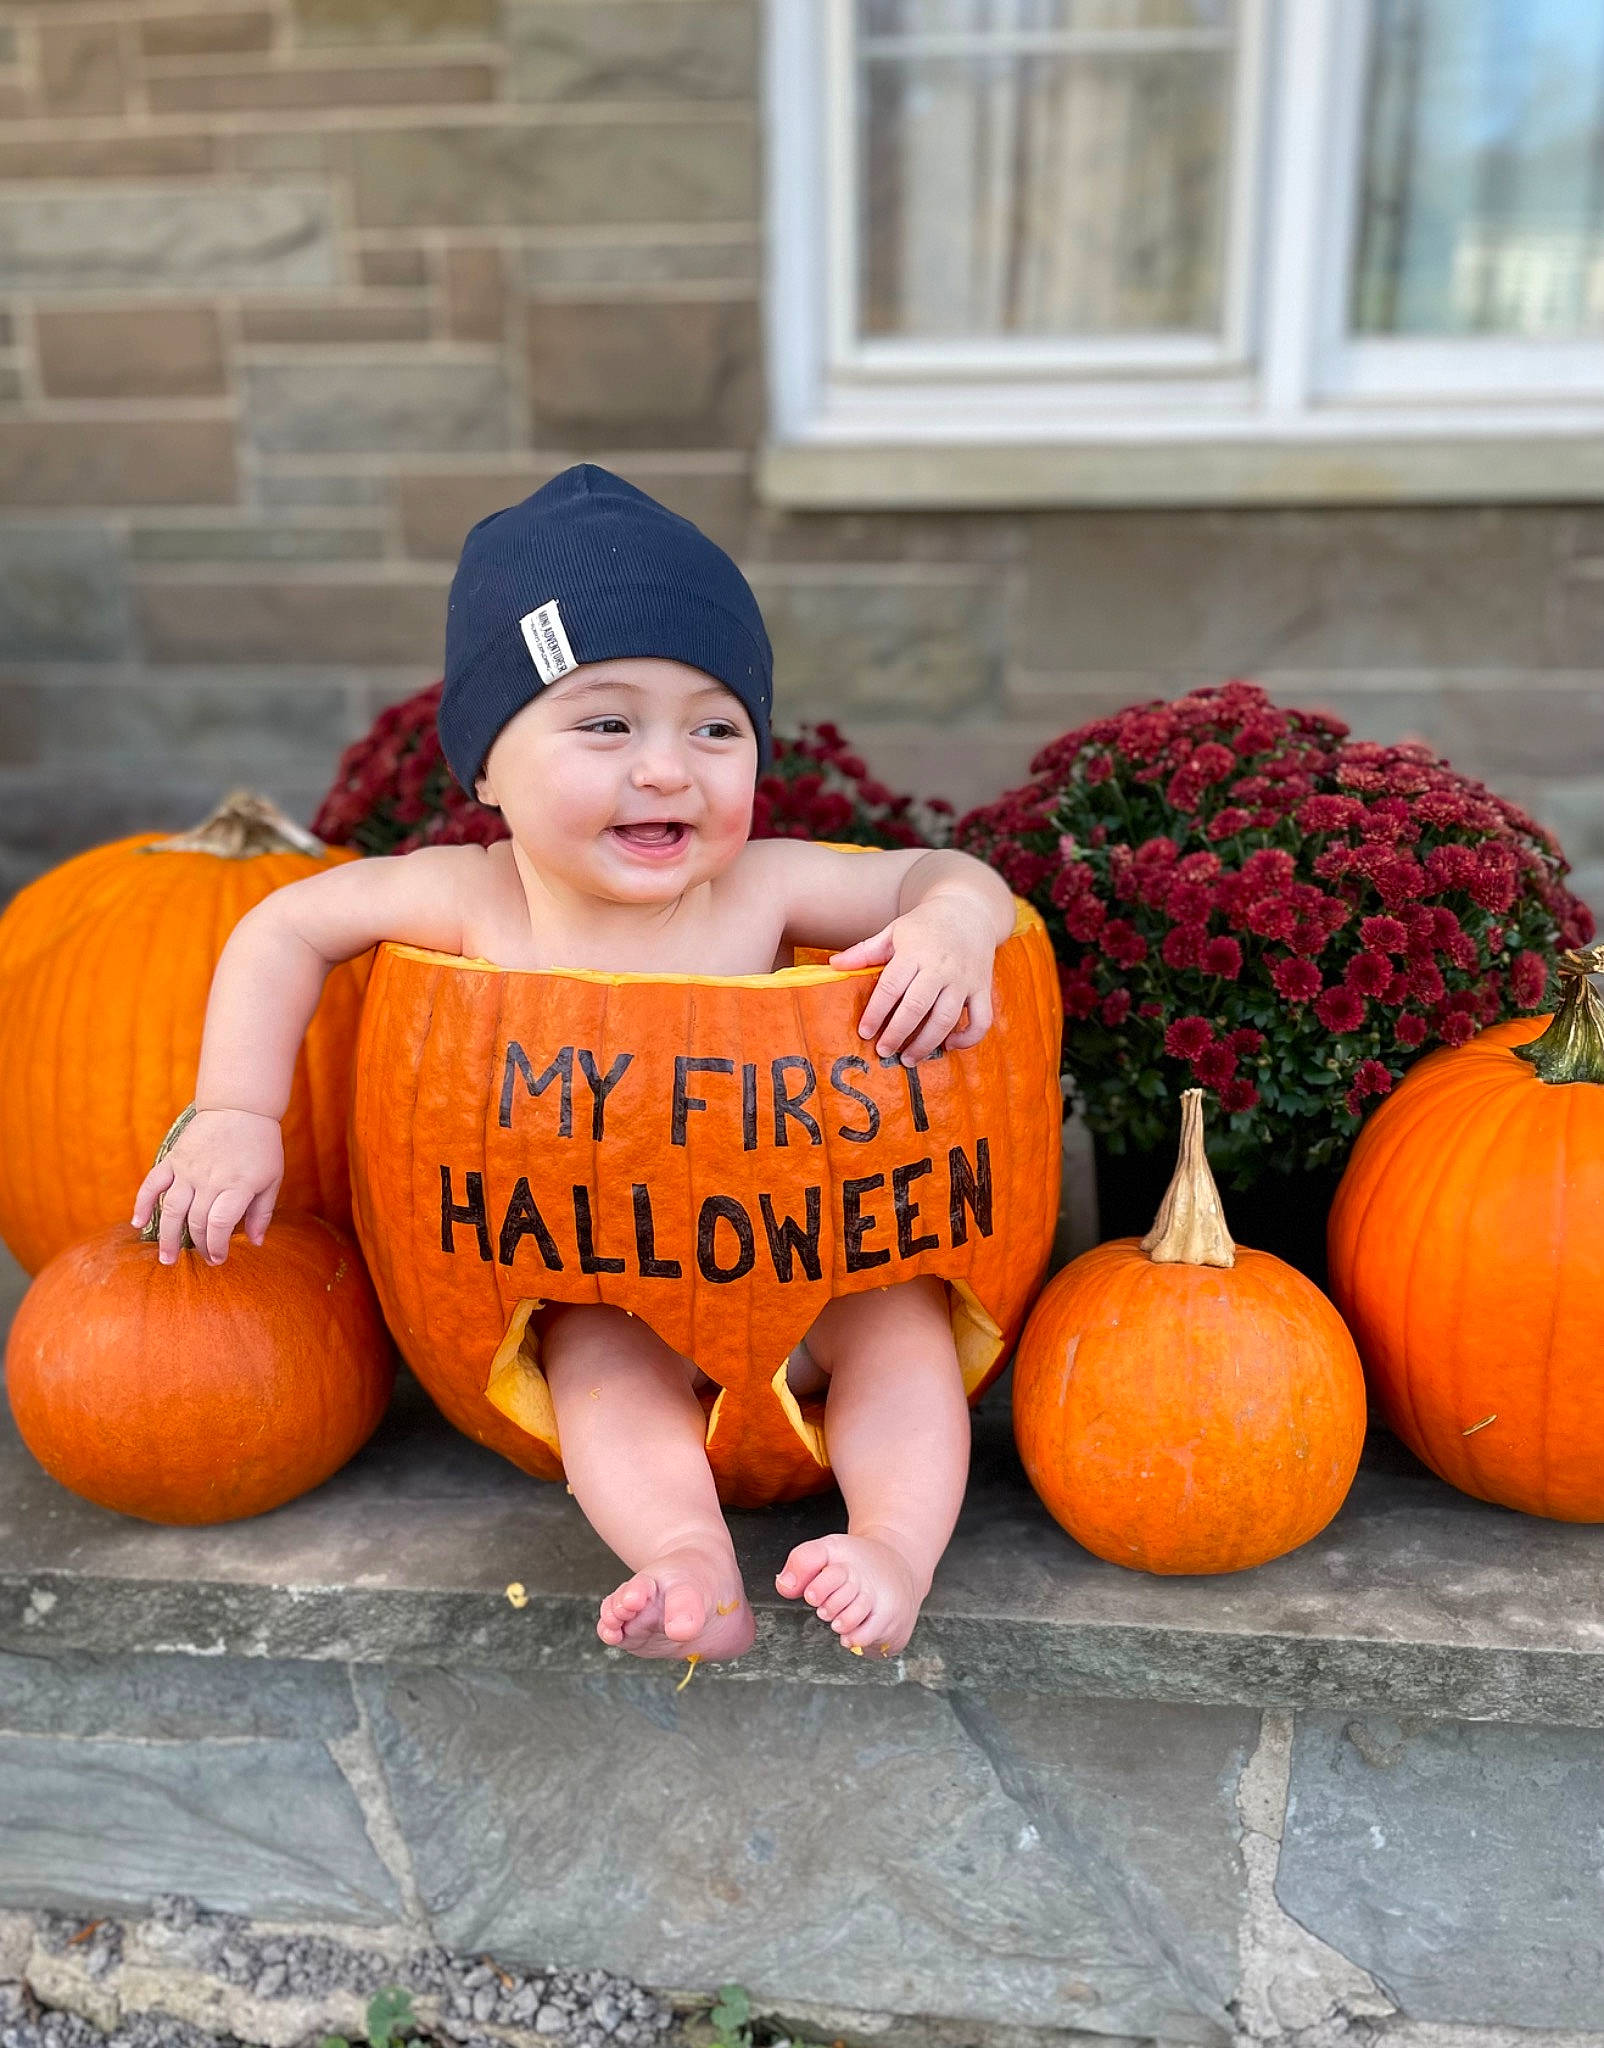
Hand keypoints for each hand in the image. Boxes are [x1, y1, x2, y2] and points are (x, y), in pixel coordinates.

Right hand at [130, 1107, 284, 1266]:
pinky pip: (152, 1184)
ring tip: (167, 1258)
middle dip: (199, 1246)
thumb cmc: (261, 1145)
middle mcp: (210, 1179)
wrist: (240, 1107)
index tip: (219, 1259)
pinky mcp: (174, 1159)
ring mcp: (188, 1169)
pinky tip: (138, 1223)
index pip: (220, 1224)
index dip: (217, 1246)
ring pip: (172, 1210)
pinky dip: (143, 1204)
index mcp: (237, 1185)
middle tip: (204, 1259)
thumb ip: (263, 1212)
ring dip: (167, 1237)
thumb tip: (256, 1243)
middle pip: (196, 1222)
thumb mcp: (272, 1178)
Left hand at [830, 897, 996, 1063]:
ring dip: (927, 1043)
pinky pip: (981, 1019)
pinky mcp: (983, 987)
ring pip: (946, 1018)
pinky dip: (968, 1037)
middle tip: (883, 1051)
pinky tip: (949, 1045)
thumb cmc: (925, 925)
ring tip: (909, 1059)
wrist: (969, 910)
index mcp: (915, 952)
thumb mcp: (894, 931)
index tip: (864, 1032)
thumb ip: (865, 951)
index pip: (891, 987)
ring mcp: (964, 979)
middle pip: (917, 1007)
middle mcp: (941, 967)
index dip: (876, 1012)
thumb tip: (833, 965)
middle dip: (897, 1033)